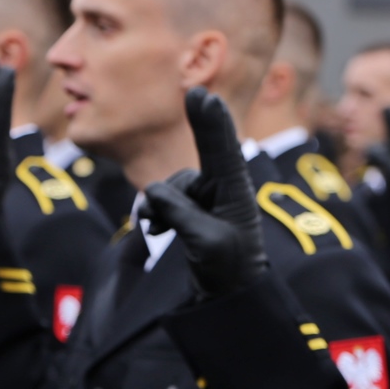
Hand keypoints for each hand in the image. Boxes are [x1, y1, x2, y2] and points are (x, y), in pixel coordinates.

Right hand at [141, 89, 267, 296]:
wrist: (228, 295)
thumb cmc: (228, 271)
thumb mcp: (206, 243)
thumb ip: (182, 214)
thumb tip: (154, 190)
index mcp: (235, 193)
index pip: (223, 152)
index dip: (212, 123)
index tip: (204, 95)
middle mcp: (223, 189)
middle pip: (197, 159)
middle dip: (195, 140)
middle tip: (200, 93)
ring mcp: (207, 198)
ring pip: (171, 185)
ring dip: (161, 204)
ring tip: (162, 229)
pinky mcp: (192, 209)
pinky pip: (163, 199)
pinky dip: (157, 211)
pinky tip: (157, 229)